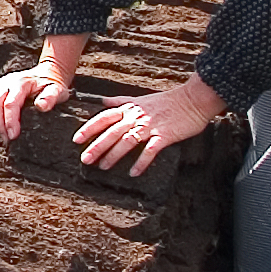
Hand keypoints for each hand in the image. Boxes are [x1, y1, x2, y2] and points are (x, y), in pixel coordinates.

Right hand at [0, 60, 72, 140]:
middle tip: (8, 139)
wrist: (48, 72)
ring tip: (1, 135)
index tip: (13, 135)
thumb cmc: (52, 83)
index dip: (10, 121)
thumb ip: (50, 97)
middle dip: (0, 124)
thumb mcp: (57, 90)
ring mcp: (1, 84)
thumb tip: (41, 106)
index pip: (10, 104)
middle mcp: (8, 82)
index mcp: (21, 83)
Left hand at [71, 77, 224, 176]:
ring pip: (127, 141)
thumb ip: (121, 101)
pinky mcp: (165, 135)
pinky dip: (141, 162)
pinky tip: (133, 172)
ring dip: (114, 155)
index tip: (76, 140)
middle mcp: (137, 117)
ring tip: (103, 167)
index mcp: (130, 108)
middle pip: (112, 132)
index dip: (89, 128)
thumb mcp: (140, 98)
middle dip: (96, 146)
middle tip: (85, 160)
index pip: (104, 118)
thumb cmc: (167, 101)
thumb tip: (103, 101)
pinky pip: (150, 151)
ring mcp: (151, 126)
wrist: (194, 99)